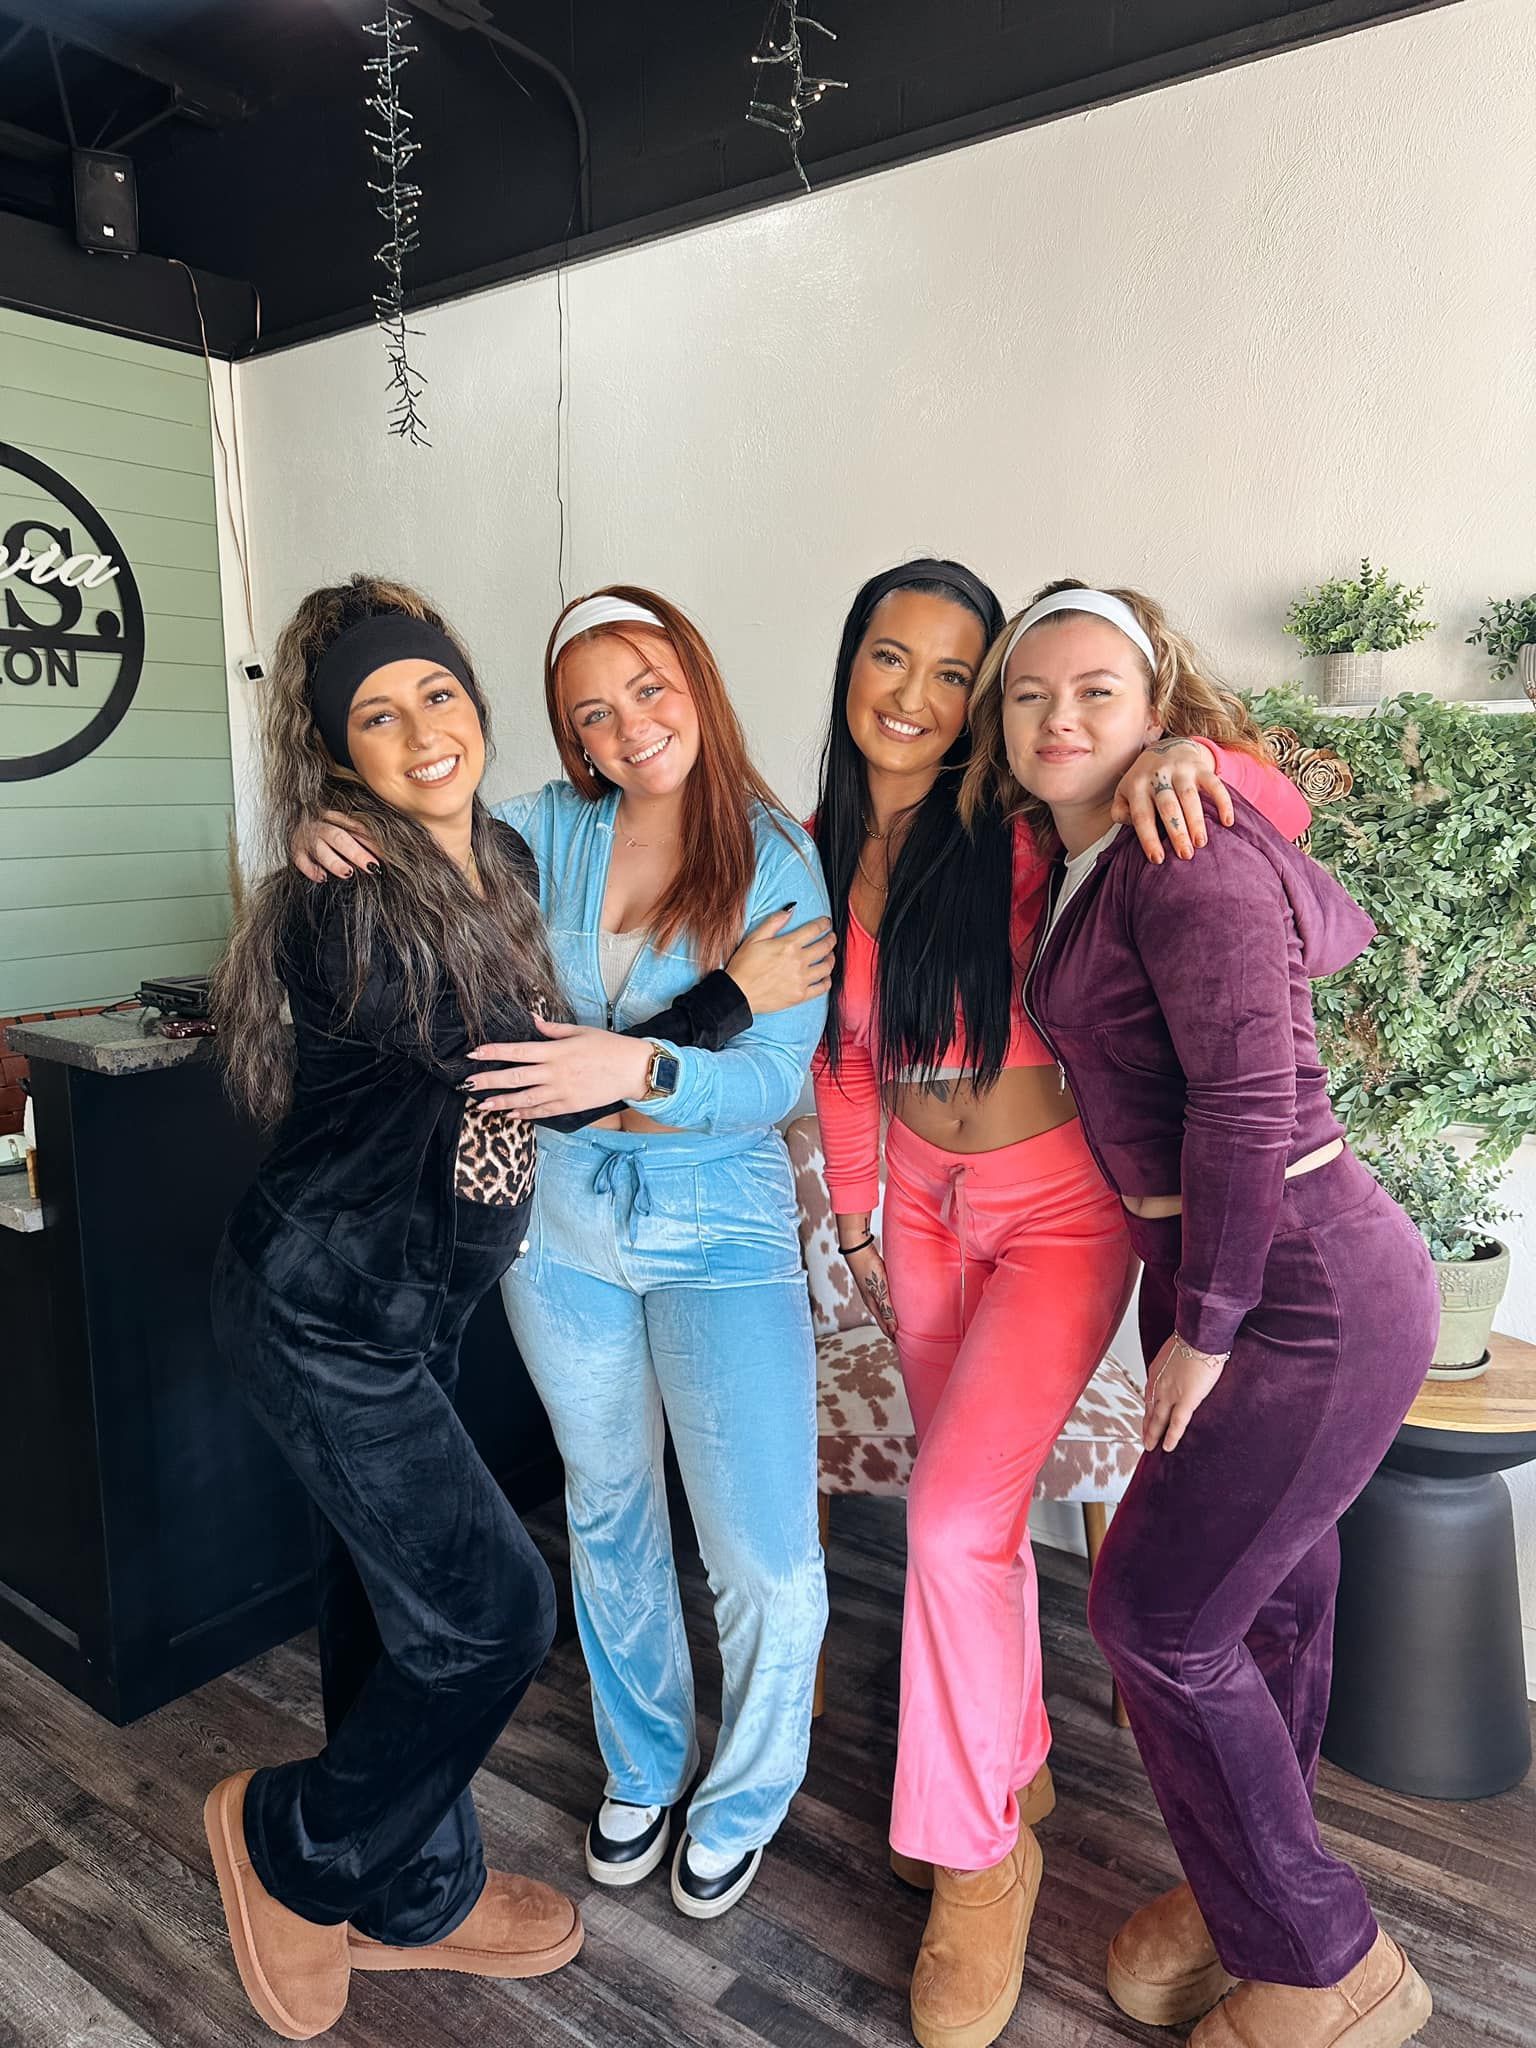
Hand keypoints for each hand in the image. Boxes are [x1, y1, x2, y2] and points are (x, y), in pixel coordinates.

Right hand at [292, 809, 381, 881]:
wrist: (295, 822)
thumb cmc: (325, 829)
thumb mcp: (342, 826)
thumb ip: (358, 836)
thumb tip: (382, 854)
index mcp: (335, 816)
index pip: (355, 828)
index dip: (370, 841)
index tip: (384, 854)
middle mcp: (320, 825)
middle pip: (339, 837)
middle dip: (356, 852)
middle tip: (372, 865)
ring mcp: (306, 838)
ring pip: (320, 849)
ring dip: (334, 862)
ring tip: (348, 872)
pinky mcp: (295, 851)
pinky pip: (301, 861)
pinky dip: (311, 870)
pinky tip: (322, 877)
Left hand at [465, 1017, 651, 1114]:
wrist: (633, 1069)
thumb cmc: (608, 1046)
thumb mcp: (580, 1031)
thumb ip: (553, 1029)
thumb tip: (532, 1019)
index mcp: (556, 1051)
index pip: (517, 1050)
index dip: (493, 1052)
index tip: (473, 1054)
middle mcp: (555, 1072)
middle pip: (515, 1077)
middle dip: (489, 1081)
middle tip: (468, 1085)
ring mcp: (562, 1091)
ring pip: (525, 1099)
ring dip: (502, 1102)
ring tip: (483, 1106)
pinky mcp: (570, 1105)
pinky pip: (543, 1111)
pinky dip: (526, 1114)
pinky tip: (511, 1115)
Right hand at [726, 907, 835, 1015]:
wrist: (738, 993)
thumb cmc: (744, 966)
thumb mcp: (754, 938)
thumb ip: (774, 922)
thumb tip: (790, 909)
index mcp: (788, 945)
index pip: (814, 929)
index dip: (824, 923)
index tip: (826, 922)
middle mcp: (798, 961)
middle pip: (825, 947)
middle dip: (831, 939)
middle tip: (831, 937)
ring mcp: (801, 980)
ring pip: (826, 967)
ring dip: (831, 959)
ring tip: (829, 956)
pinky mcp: (800, 995)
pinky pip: (823, 987)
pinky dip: (827, 980)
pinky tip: (825, 976)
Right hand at [844, 1241, 896, 1338]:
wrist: (858, 1250)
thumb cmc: (868, 1268)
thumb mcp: (880, 1289)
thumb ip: (887, 1308)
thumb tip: (894, 1329)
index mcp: (873, 1306)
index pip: (885, 1327)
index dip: (893, 1337)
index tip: (904, 1345)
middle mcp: (872, 1301)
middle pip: (885, 1321)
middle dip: (894, 1330)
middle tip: (907, 1337)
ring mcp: (874, 1292)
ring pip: (885, 1310)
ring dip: (894, 1318)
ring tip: (905, 1323)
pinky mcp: (877, 1283)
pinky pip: (886, 1299)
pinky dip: (893, 1306)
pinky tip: (898, 1302)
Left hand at [1112, 741, 1233, 864]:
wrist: (1167, 747)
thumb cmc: (1144, 781)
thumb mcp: (1124, 792)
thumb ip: (1121, 810)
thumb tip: (1129, 824)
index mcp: (1137, 786)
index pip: (1142, 815)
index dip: (1149, 838)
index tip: (1158, 859)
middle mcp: (1158, 776)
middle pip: (1168, 807)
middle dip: (1177, 832)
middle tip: (1185, 855)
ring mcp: (1180, 770)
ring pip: (1189, 796)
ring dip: (1196, 821)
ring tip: (1201, 843)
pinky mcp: (1201, 767)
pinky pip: (1214, 784)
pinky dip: (1223, 802)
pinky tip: (1227, 822)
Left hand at [1142, 1333, 1228, 1451]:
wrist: (1200, 1336)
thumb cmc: (1194, 1338)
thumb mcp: (1178, 1351)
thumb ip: (1177, 1363)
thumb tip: (1184, 1368)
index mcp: (1157, 1371)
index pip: (1149, 1395)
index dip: (1147, 1408)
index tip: (1146, 1417)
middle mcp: (1159, 1384)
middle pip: (1150, 1409)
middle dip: (1146, 1425)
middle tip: (1144, 1439)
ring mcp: (1170, 1393)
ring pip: (1158, 1419)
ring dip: (1153, 1434)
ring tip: (1150, 1446)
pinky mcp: (1186, 1400)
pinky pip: (1177, 1423)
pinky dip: (1171, 1436)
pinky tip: (1167, 1446)